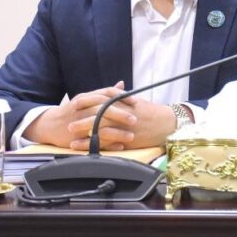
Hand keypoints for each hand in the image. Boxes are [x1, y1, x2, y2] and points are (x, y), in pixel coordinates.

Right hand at [25, 81, 137, 150]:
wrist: (48, 124)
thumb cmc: (73, 111)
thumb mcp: (86, 99)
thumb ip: (104, 93)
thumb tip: (122, 84)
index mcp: (86, 98)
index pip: (106, 93)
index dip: (121, 97)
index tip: (136, 102)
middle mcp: (82, 108)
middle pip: (103, 109)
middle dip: (120, 114)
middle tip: (134, 119)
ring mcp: (78, 123)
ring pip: (99, 126)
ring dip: (116, 131)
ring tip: (130, 135)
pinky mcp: (76, 138)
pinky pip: (94, 141)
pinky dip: (107, 144)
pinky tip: (119, 146)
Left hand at [63, 90, 179, 150]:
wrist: (168, 124)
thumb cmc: (152, 112)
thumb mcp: (136, 101)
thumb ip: (122, 97)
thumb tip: (112, 91)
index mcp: (125, 102)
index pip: (102, 99)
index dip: (88, 101)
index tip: (75, 102)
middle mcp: (123, 113)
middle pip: (98, 113)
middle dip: (82, 117)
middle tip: (68, 120)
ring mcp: (124, 127)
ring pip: (101, 128)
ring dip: (84, 131)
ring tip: (70, 134)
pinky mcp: (127, 140)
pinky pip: (107, 142)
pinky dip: (93, 144)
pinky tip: (82, 146)